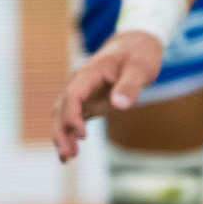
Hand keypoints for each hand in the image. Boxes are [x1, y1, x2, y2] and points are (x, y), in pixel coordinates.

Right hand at [51, 30, 165, 159]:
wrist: (136, 44)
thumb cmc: (139, 54)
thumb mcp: (140, 68)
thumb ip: (130, 86)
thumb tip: (119, 106)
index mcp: (89, 73)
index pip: (73, 95)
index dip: (73, 115)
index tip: (83, 135)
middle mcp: (80, 83)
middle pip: (61, 108)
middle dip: (62, 131)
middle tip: (68, 154)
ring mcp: (83, 92)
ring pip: (63, 114)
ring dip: (62, 135)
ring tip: (67, 158)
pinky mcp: (88, 101)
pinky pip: (73, 118)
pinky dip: (69, 134)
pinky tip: (71, 152)